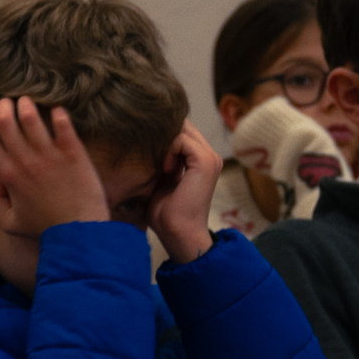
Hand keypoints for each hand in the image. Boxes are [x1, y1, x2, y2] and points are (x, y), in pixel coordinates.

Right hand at [0, 97, 107, 237]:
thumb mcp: (10, 223)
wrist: (80, 233)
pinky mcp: (74, 153)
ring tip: (28, 101)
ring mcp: (50, 156)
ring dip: (26, 104)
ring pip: (31, 117)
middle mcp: (26, 162)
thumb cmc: (46, 229)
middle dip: (3, 107)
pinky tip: (58, 111)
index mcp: (9, 176)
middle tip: (8, 102)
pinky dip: (58, 113)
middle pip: (4, 121)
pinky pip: (63, 124)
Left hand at [148, 121, 220, 262]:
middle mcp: (210, 156)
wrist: (178, 233)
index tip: (150, 151)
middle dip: (163, 133)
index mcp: (202, 160)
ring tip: (161, 165)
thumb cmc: (167, 213)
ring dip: (165, 142)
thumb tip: (148, 139)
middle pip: (183, 125)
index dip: (163, 133)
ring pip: (183, 129)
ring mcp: (210, 158)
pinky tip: (165, 168)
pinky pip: (182, 140)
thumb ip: (162, 158)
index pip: (182, 130)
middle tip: (151, 153)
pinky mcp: (205, 162)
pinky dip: (169, 150)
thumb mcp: (162, 178)